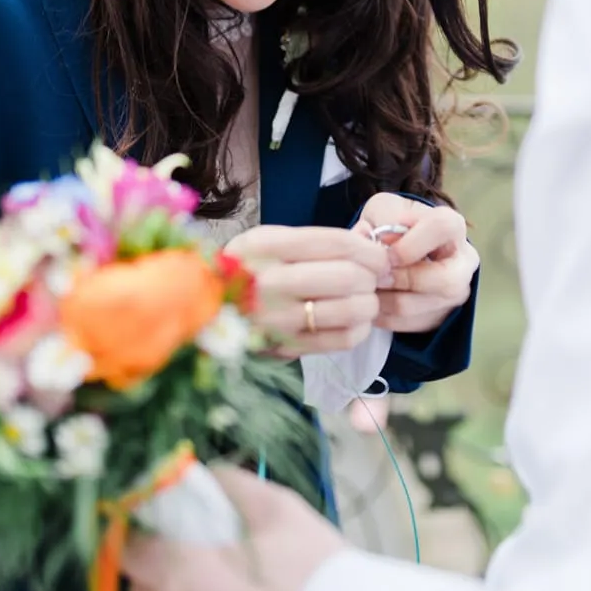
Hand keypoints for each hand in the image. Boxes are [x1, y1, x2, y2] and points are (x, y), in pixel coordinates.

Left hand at [125, 468, 345, 590]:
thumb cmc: (330, 587)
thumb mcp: (285, 515)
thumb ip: (232, 488)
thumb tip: (202, 477)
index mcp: (191, 579)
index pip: (134, 547)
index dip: (149, 531)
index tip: (162, 525)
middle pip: (144, 590)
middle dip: (167, 573)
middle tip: (207, 564)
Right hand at [234, 224, 389, 358]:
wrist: (209, 311)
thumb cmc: (251, 270)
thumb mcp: (269, 242)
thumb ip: (314, 242)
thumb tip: (370, 248)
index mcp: (264, 246)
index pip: (335, 243)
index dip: (368, 250)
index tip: (380, 255)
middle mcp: (268, 282)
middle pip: (347, 276)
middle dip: (372, 276)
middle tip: (375, 278)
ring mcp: (277, 319)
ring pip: (350, 310)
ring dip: (369, 303)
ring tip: (366, 299)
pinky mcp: (286, 348)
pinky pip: (342, 339)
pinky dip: (361, 329)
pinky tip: (356, 321)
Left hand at [354, 194, 478, 333]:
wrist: (400, 247)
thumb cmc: (393, 224)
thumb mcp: (384, 209)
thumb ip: (378, 220)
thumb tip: (369, 239)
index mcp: (452, 225)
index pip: (441, 229)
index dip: (409, 245)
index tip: (385, 254)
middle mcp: (464, 260)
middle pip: (445, 281)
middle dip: (402, 280)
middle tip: (376, 276)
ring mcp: (456, 292)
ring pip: (419, 307)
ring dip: (385, 301)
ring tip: (366, 289)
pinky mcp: (441, 316)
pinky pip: (409, 325)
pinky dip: (384, 316)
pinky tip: (371, 302)